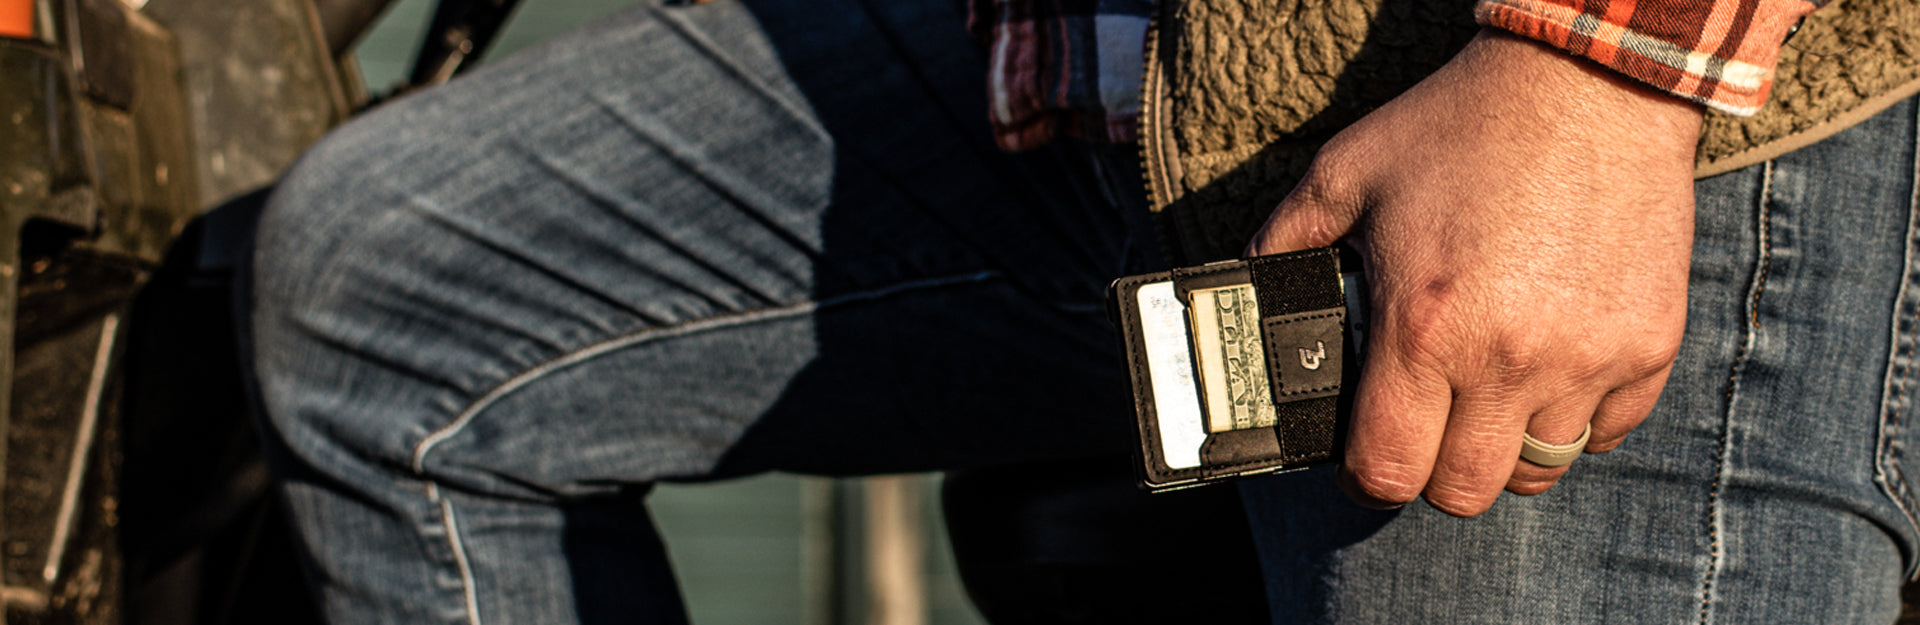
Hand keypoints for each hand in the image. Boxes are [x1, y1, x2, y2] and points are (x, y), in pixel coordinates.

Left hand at [1245, 30, 1702, 516]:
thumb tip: (1248, 290)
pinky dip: (1575, 419)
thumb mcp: (1345, 173)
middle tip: (1426, 426)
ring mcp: (1587, 359)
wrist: (1589, 83)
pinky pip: (1606, 432)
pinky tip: (1549, 368)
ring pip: (1540, 469)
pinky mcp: (1648, 347)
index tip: (1366, 459)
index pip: (1389, 469)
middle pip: (1465, 490)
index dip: (1367, 478)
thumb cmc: (1460, 126)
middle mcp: (1508, 359)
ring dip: (1505, 447)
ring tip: (1487, 396)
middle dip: (1433, 471)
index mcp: (1422, 329)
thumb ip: (1285, 242)